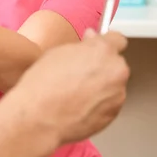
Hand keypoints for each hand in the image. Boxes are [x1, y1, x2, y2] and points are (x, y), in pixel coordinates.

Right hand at [9, 30, 129, 144]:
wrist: (39, 117)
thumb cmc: (44, 86)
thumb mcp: (57, 52)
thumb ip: (81, 46)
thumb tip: (88, 43)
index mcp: (103, 51)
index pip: (117, 39)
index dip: (105, 42)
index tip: (98, 46)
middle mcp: (116, 71)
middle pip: (115, 64)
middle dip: (101, 66)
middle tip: (79, 71)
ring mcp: (117, 95)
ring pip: (112, 85)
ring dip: (100, 86)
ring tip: (75, 91)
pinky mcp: (113, 114)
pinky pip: (109, 103)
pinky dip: (98, 103)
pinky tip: (78, 103)